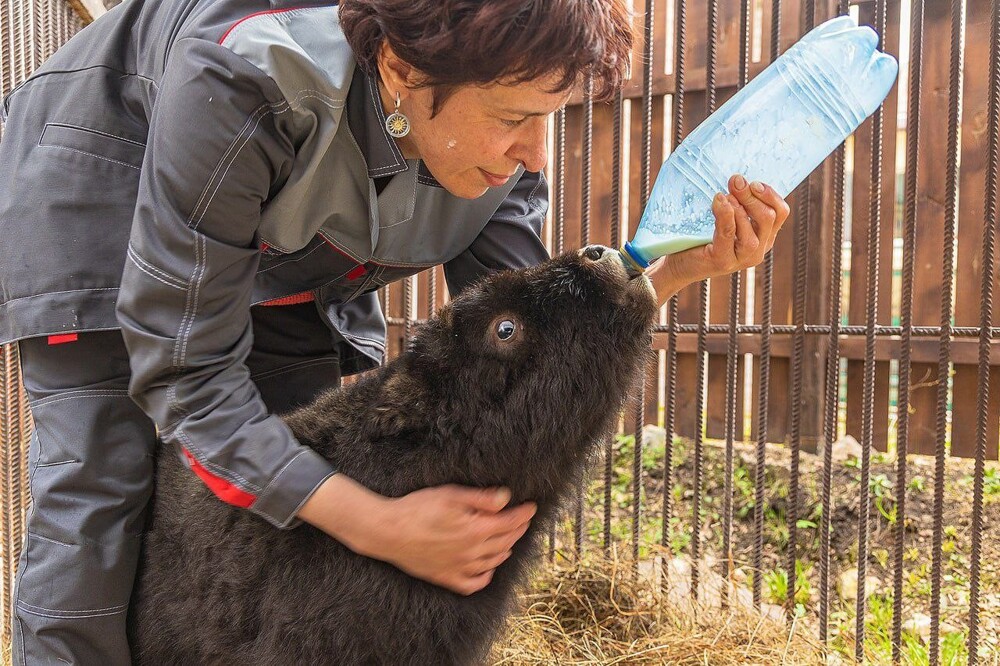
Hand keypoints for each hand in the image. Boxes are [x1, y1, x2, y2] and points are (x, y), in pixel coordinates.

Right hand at [376, 485, 536, 594]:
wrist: (388, 531)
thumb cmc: (417, 508)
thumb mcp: (451, 495)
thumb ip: (481, 499)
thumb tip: (507, 498)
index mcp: (475, 530)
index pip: (509, 522)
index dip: (523, 514)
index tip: (533, 506)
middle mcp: (472, 552)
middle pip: (505, 541)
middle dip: (518, 529)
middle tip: (524, 520)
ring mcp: (459, 567)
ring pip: (493, 562)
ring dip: (506, 549)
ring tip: (510, 539)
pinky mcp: (445, 577)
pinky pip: (473, 583)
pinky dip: (485, 577)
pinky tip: (488, 569)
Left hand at [646, 174, 790, 304]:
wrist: (680, 263)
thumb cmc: (702, 237)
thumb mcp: (726, 217)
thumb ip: (738, 202)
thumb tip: (738, 176)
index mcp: (764, 237)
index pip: (781, 212)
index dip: (771, 194)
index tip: (753, 182)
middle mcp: (758, 250)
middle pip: (769, 218)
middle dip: (752, 196)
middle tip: (735, 180)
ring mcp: (742, 259)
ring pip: (752, 231)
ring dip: (740, 207)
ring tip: (725, 194)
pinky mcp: (723, 261)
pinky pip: (729, 234)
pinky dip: (725, 215)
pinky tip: (718, 201)